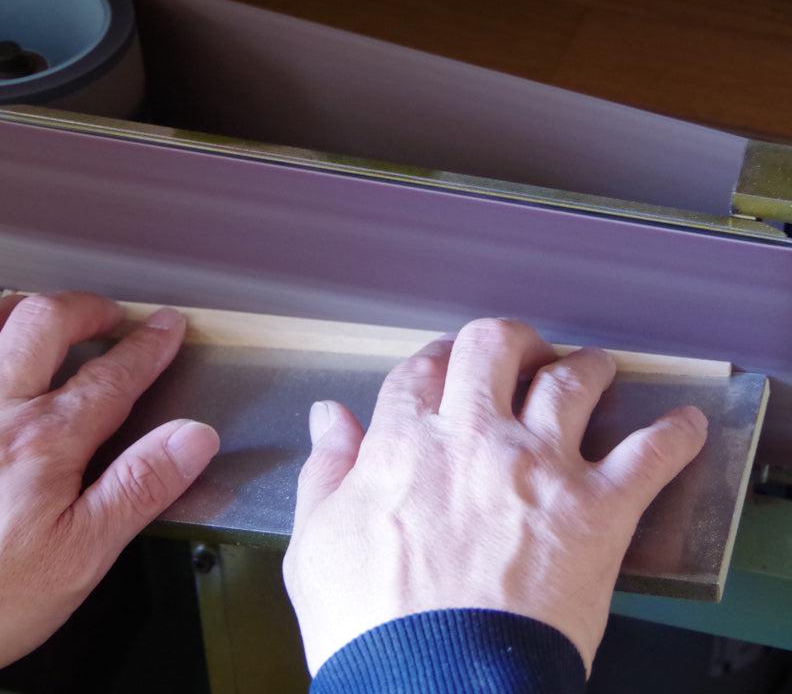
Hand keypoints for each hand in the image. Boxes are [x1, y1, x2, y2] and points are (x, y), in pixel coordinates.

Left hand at [0, 291, 218, 677]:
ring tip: (45, 318)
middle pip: (45, 323)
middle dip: (88, 309)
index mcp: (43, 440)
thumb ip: (140, 486)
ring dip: (23, 310)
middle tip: (109, 316)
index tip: (168, 326)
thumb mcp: (81, 557)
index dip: (148, 345)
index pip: (112, 375)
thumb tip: (195, 436)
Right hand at [284, 318, 706, 675]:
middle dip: (509, 341)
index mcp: (407, 441)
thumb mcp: (318, 541)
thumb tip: (328, 418)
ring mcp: (538, 466)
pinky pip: (648, 455)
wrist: (434, 687)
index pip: (423, 368)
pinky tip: (683, 425)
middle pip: (495, 345)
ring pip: (571, 380)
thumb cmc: (372, 622)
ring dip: (585, 366)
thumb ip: (327, 469)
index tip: (446, 365)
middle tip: (520, 354)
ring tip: (593, 368)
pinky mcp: (594, 511)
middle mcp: (475, 436)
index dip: (436, 358)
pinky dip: (672, 435)